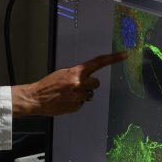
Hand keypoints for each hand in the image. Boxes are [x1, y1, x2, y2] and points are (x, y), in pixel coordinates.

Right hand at [11, 51, 127, 115]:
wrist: (36, 98)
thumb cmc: (48, 85)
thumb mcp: (63, 74)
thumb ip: (77, 74)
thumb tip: (87, 78)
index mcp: (76, 72)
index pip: (98, 62)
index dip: (113, 58)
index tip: (124, 55)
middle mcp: (79, 83)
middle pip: (96, 83)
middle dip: (90, 85)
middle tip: (77, 86)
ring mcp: (78, 95)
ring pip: (90, 95)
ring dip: (82, 95)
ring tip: (68, 95)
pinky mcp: (76, 106)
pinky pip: (82, 103)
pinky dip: (76, 103)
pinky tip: (66, 101)